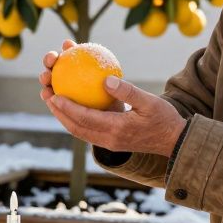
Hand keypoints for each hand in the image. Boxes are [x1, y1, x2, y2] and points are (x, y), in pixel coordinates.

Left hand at [39, 41, 186, 155]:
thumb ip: (128, 92)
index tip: (54, 95)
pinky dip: (77, 118)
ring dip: (65, 117)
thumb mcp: (150, 102)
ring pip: (80, 131)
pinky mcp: (111, 141)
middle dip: (59, 113)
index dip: (67, 108)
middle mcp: (109, 140)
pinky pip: (89, 130)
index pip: (85, 119)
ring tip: (54, 101)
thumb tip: (106, 79)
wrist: (174, 142)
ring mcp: (109, 142)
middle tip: (47, 96)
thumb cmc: (165, 120)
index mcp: (117, 130)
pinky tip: (74, 104)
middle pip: (76, 128)